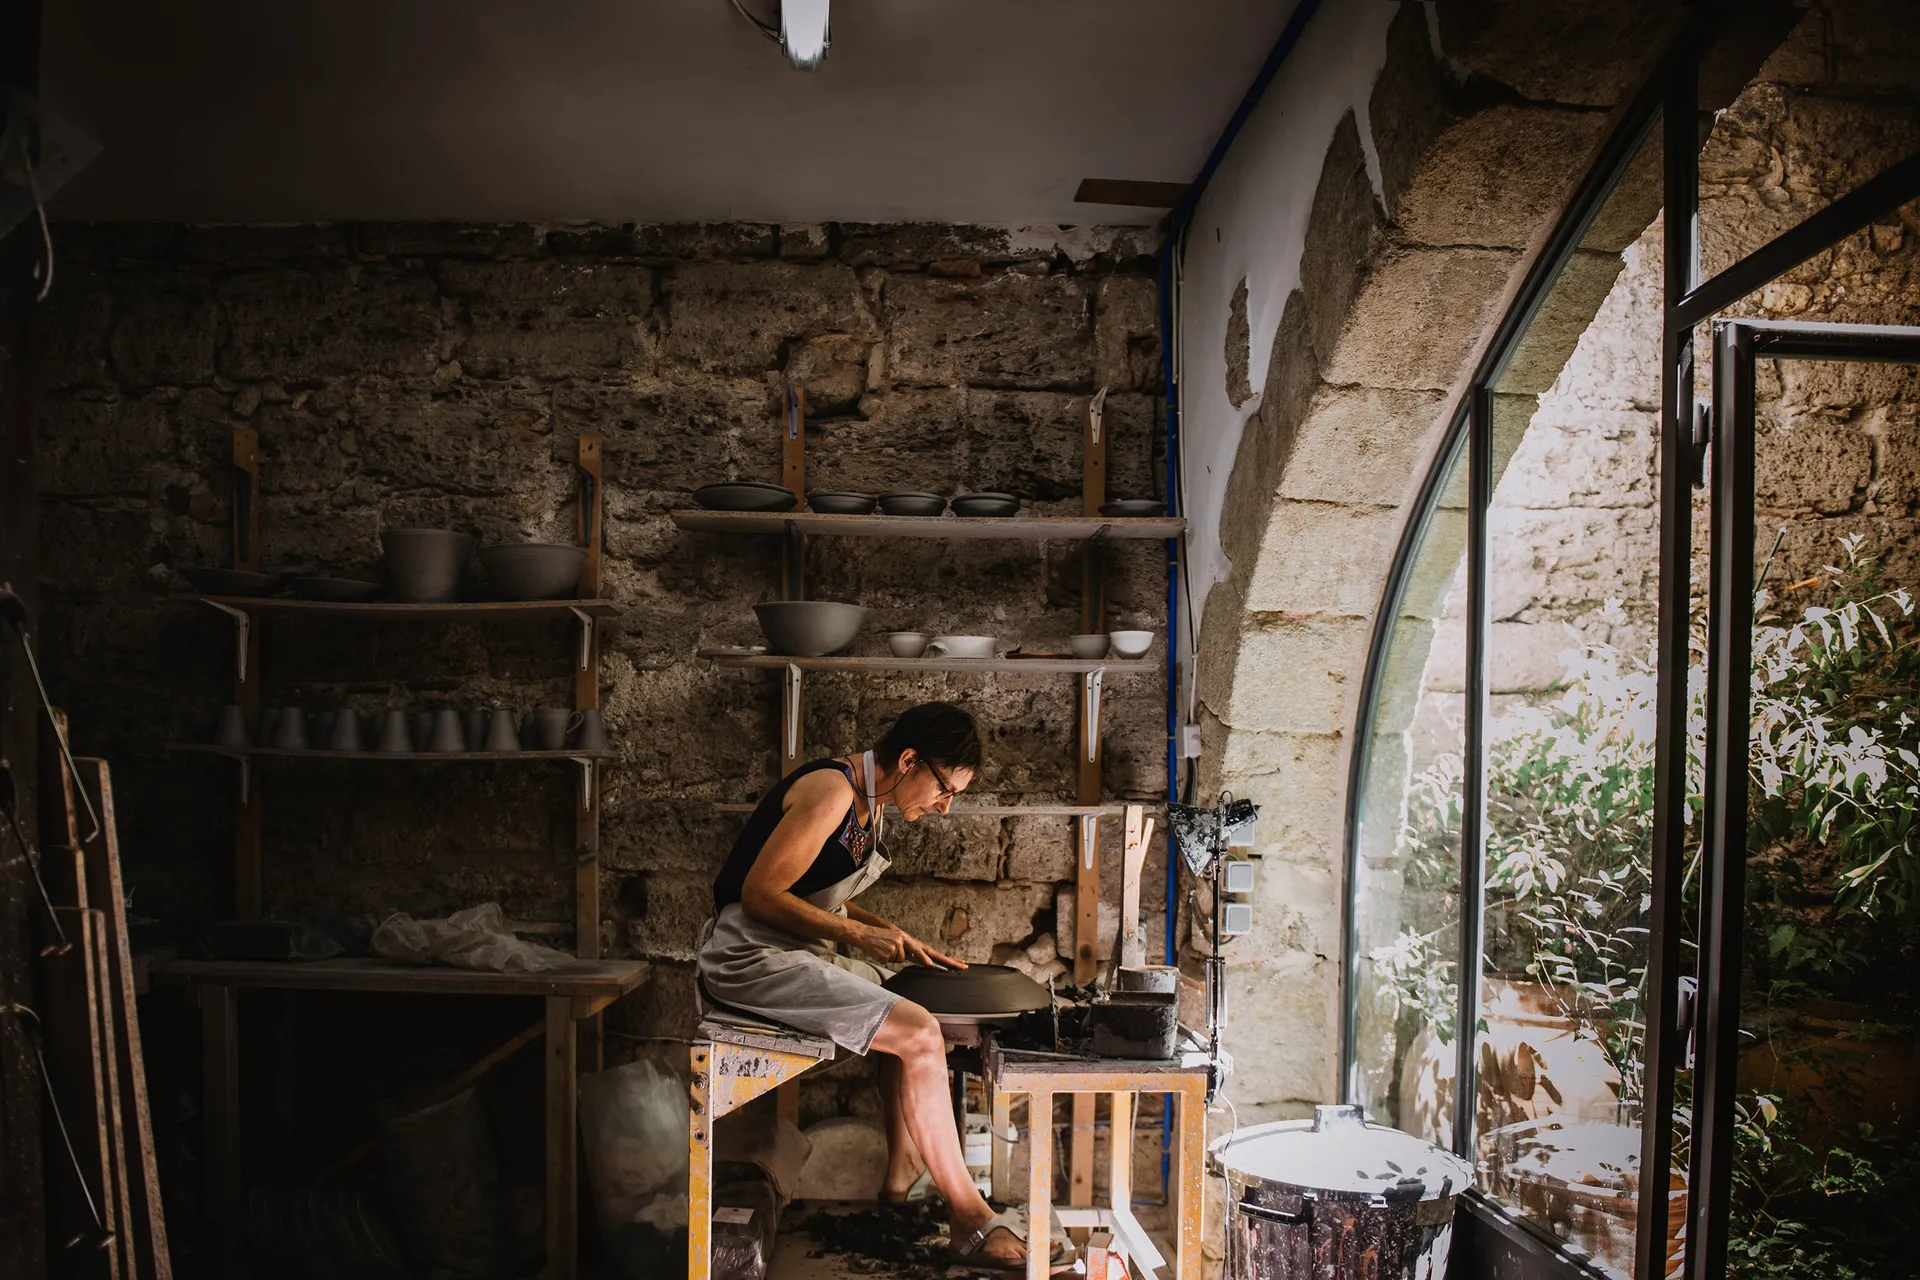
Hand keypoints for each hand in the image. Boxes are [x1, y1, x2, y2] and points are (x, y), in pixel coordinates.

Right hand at [850, 921, 966, 969]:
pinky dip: (884, 958)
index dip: (945, 959)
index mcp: (911, 941)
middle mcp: (907, 941)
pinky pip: (890, 960)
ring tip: (884, 950)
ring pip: (900, 959)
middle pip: (923, 952)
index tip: (958, 965)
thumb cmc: (882, 941)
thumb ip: (911, 953)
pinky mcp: (889, 950)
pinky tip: (879, 951)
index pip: (931, 952)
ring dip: (892, 958)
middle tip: (944, 966)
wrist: (866, 934)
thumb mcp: (899, 946)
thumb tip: (923, 962)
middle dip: (932, 960)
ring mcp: (898, 945)